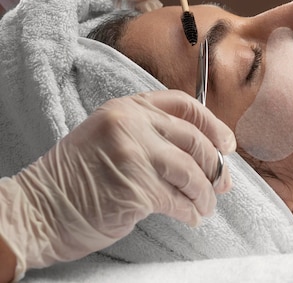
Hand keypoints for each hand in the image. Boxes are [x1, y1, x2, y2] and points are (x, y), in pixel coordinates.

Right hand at [0, 90, 233, 278]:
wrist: (38, 210)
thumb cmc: (78, 178)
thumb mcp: (111, 137)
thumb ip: (151, 135)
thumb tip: (204, 154)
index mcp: (127, 107)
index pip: (184, 104)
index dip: (212, 124)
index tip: (227, 143)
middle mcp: (132, 124)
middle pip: (193, 139)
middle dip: (214, 164)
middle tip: (224, 182)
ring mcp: (134, 154)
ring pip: (190, 171)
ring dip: (205, 192)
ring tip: (207, 205)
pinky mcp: (136, 187)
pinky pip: (178, 198)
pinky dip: (190, 210)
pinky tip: (192, 217)